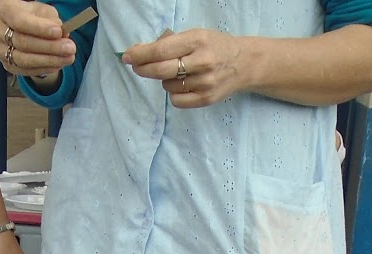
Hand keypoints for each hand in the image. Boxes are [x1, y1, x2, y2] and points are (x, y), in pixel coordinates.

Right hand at [0, 0, 75, 77]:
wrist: (19, 28)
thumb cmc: (32, 16)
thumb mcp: (42, 11)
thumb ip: (51, 19)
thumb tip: (61, 33)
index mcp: (3, 10)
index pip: (20, 21)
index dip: (40, 28)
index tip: (59, 32)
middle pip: (23, 42)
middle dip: (49, 47)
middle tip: (70, 48)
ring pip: (24, 60)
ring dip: (49, 61)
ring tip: (68, 58)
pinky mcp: (6, 65)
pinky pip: (25, 71)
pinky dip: (43, 69)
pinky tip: (58, 65)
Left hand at [123, 28, 245, 108]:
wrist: (244, 63)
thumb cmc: (215, 46)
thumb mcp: (196, 35)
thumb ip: (170, 43)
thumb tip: (140, 51)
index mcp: (197, 40)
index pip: (161, 50)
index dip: (140, 54)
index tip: (127, 56)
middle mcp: (202, 61)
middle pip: (161, 70)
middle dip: (143, 68)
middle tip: (137, 67)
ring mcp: (205, 82)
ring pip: (167, 86)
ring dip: (164, 80)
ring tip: (176, 73)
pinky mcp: (206, 99)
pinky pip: (177, 100)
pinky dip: (173, 93)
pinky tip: (182, 85)